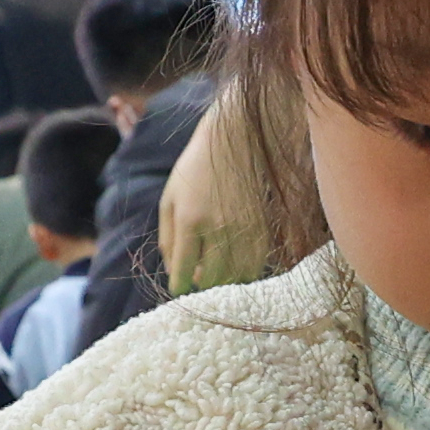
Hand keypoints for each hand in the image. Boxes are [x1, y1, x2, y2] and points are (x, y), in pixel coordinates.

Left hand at [156, 105, 262, 293]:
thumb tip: (174, 272)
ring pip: (234, 276)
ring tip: (215, 272)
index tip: (178, 287)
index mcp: (188, 220)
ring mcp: (242, 229)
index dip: (179, 285)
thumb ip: (167, 238)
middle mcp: (216, 228)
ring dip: (223, 281)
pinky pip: (255, 266)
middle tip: (197, 277)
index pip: (183, 271)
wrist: (233, 141)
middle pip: (210, 279)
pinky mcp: (261, 228)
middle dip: (200, 284)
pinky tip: (235, 265)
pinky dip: (244, 273)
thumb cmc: (194, 170)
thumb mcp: (169, 200)